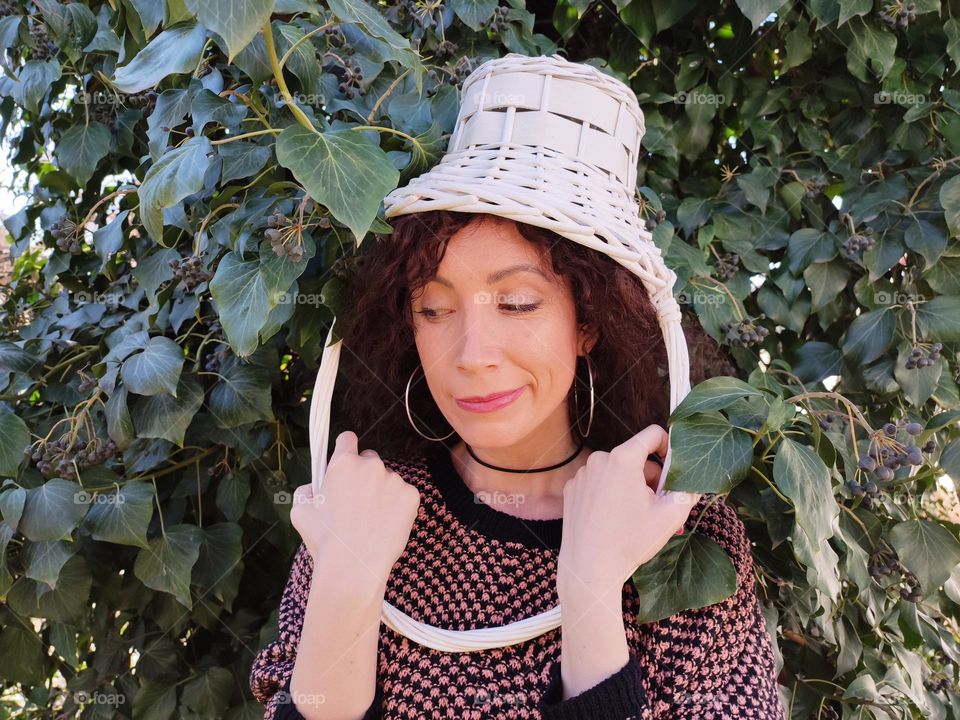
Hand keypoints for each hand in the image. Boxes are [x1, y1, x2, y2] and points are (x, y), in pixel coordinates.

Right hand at [290, 431, 421, 587]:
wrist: (354, 566)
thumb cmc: (324, 541)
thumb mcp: (300, 511)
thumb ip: (306, 490)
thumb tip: (315, 486)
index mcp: (343, 463)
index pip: (347, 439)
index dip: (345, 449)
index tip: (346, 460)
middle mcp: (371, 465)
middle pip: (369, 459)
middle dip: (364, 475)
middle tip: (357, 502)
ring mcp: (394, 479)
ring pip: (387, 480)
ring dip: (381, 492)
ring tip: (371, 521)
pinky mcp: (411, 496)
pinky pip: (403, 495)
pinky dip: (397, 506)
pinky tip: (385, 524)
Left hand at [556, 425, 700, 598]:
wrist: (589, 568)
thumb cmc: (629, 541)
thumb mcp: (670, 516)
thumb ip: (688, 492)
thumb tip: (696, 482)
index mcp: (623, 459)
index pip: (653, 434)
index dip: (669, 448)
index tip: (673, 470)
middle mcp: (599, 459)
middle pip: (635, 456)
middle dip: (650, 477)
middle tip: (656, 504)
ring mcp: (582, 474)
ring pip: (616, 471)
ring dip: (629, 485)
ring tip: (634, 515)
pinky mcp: (571, 489)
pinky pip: (598, 482)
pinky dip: (608, 493)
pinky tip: (612, 518)